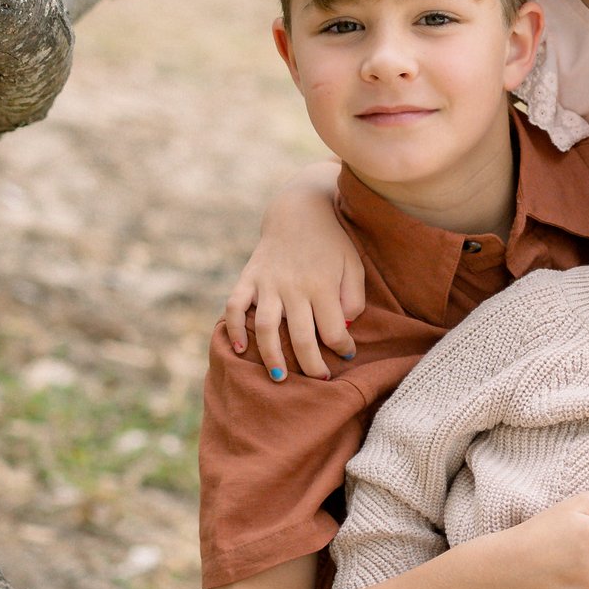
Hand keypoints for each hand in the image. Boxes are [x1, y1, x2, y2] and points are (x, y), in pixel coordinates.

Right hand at [220, 173, 366, 380]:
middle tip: (320, 381)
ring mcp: (268, 283)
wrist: (300, 208)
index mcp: (322, 285)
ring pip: (267, 326)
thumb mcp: (353, 265)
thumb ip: (353, 298)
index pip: (333, 331)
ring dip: (272, 355)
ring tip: (280, 377)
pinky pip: (236, 305)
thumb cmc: (332, 242)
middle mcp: (294, 287)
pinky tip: (240, 348)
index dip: (342, 348)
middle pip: (302, 337)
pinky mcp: (249, 277)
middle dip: (311, 365)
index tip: (346, 353)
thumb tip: (341, 327)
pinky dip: (234, 327)